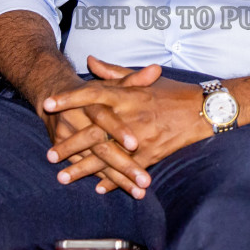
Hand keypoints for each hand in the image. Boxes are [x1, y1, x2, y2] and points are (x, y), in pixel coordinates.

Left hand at [44, 57, 210, 192]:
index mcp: (127, 95)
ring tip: (62, 178)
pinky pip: (128, 170)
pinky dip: (113, 181)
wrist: (202, 110)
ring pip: (106, 156)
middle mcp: (130, 117)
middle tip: (49, 155)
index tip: (47, 104)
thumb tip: (89, 60)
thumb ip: (113, 72)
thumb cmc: (171, 92)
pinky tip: (97, 188)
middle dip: (69, 145)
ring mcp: (140, 139)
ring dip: (83, 169)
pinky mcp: (152, 155)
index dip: (69, 99)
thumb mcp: (142, 78)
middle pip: (93, 132)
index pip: (91, 94)